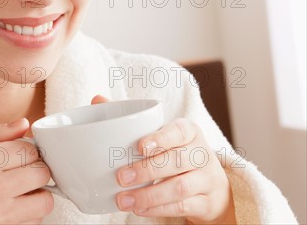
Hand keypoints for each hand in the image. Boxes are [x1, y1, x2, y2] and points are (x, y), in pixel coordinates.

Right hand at [0, 118, 53, 223]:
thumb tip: (23, 124)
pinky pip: (36, 222)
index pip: (28, 149)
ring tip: (19, 193)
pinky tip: (11, 209)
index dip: (28, 150)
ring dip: (36, 194)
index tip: (21, 155)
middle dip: (36, 170)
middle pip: (41, 172)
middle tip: (22, 172)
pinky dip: (29, 215)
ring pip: (45, 200)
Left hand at [91, 95, 235, 223]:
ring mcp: (206, 179)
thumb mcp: (161, 133)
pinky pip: (182, 207)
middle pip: (177, 161)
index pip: (179, 131)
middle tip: (121, 177)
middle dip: (147, 170)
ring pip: (180, 187)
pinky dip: (159, 210)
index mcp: (188, 131)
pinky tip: (140, 209)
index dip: (160, 138)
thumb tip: (97, 99)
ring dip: (149, 196)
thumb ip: (130, 119)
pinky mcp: (206, 202)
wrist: (211, 186)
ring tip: (124, 200)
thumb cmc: (176, 152)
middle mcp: (201, 153)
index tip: (139, 146)